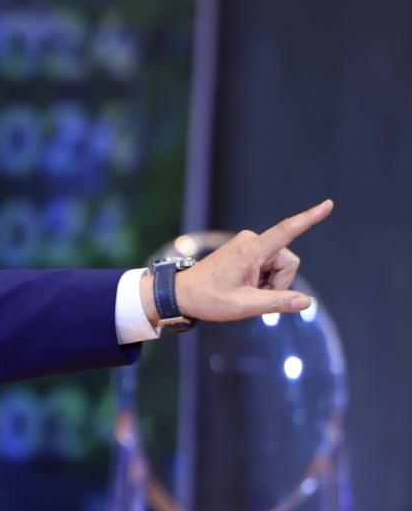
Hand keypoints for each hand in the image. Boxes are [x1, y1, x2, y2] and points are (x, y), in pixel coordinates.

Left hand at [140, 199, 333, 323]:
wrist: (182, 293)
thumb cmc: (209, 299)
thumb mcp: (244, 305)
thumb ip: (277, 302)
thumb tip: (306, 301)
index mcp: (251, 250)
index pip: (286, 230)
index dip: (309, 218)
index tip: (328, 204)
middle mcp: (251, 242)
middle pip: (288, 263)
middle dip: (279, 283)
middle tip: (253, 296)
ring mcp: (248, 245)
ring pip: (280, 267)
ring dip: (269, 284)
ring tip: (245, 292)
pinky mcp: (246, 251)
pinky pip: (268, 267)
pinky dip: (262, 281)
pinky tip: (243, 287)